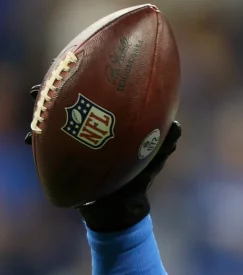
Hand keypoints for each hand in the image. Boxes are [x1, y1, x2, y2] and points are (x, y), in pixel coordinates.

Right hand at [28, 78, 182, 229]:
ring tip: (35, 105)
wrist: (123, 204)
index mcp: (110, 124)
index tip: (77, 68)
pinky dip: (39, 139)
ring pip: (54, 122)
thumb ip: (166, 142)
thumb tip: (176, 126)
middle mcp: (91, 129)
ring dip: (41, 113)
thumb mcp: (154, 157)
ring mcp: (77, 142)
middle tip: (44, 87)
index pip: (96, 96)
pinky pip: (48, 146)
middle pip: (69, 103)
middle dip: (55, 92)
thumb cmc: (139, 176)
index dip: (86, 81)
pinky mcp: (67, 158)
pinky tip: (31, 139)